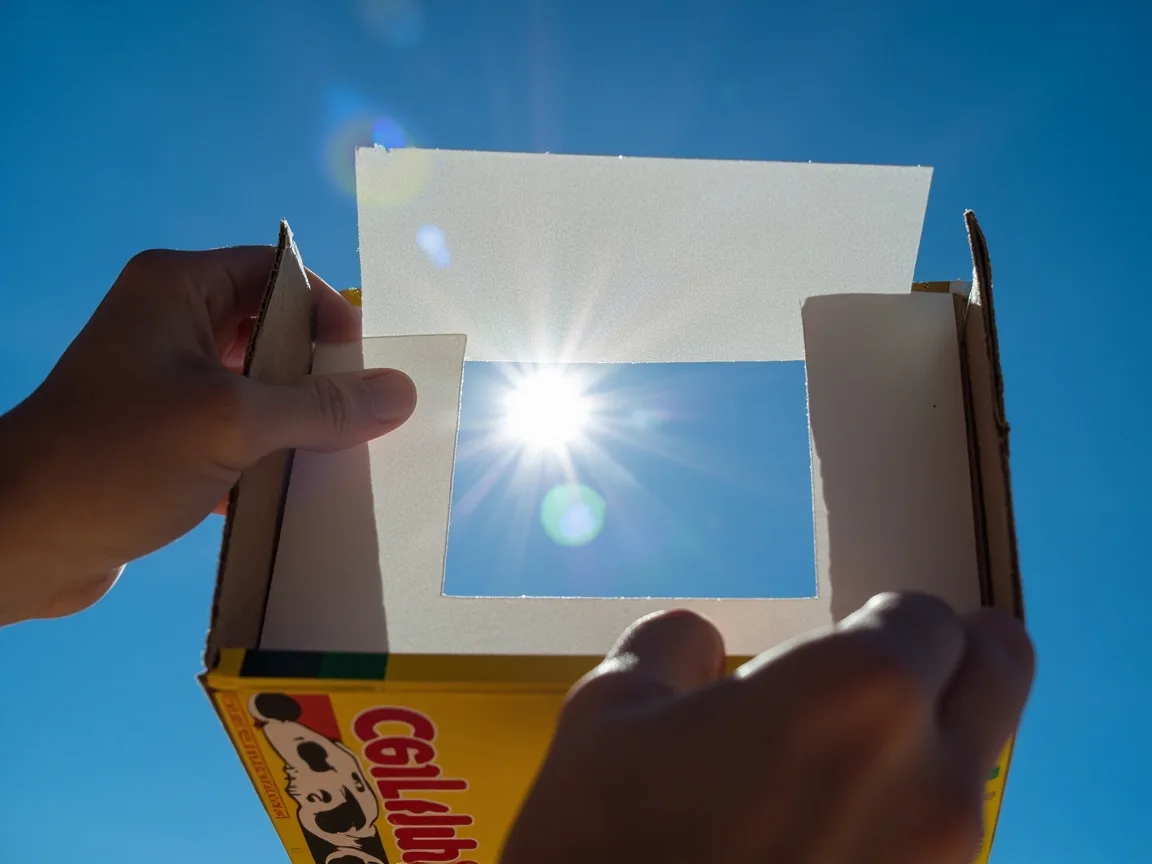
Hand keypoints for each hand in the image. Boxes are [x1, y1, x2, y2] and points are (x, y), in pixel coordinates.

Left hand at [0, 247, 415, 624]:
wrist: (15, 542)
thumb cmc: (116, 459)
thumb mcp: (232, 423)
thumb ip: (321, 405)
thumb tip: (401, 391)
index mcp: (176, 289)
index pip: (278, 275)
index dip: (329, 311)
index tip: (366, 365)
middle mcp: (170, 325)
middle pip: (273, 333)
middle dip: (321, 375)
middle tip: (367, 415)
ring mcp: (164, 385)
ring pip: (258, 390)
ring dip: (298, 424)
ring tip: (343, 457)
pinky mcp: (163, 440)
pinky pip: (237, 435)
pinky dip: (268, 459)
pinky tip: (298, 494)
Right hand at [501, 593, 1033, 863]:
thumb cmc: (606, 855)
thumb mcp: (608, 717)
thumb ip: (670, 647)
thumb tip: (697, 643)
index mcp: (857, 692)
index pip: (921, 614)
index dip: (875, 618)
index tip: (838, 637)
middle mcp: (928, 776)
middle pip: (1000, 667)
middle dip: (952, 651)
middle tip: (893, 664)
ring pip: (975, 761)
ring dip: (928, 740)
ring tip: (836, 766)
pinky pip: (943, 843)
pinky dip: (905, 819)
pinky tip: (821, 836)